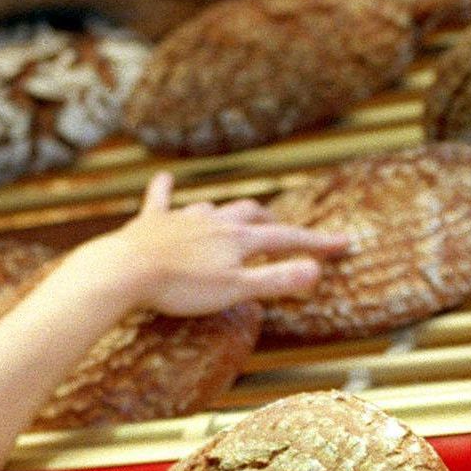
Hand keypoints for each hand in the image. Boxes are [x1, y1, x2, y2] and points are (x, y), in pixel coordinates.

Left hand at [93, 173, 350, 317]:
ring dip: (228, 213)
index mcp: (238, 239)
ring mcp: (183, 218)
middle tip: (284, 231)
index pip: (286, 239)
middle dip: (271, 222)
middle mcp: (215, 221)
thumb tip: (316, 271)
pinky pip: (161, 200)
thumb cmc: (181, 287)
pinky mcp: (152, 222)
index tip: (342, 243)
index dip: (315, 243)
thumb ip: (276, 281)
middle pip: (251, 215)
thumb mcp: (235, 291)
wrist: (128, 269)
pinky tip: (166, 179)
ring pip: (213, 209)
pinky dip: (166, 190)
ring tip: (234, 218)